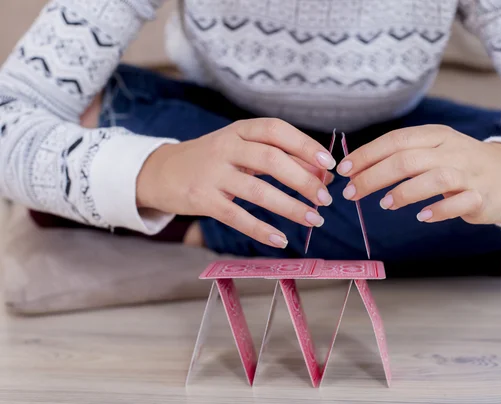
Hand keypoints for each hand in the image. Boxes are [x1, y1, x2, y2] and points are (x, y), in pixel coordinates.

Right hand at [136, 118, 335, 247]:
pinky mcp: (202, 199)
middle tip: (325, 199)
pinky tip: (281, 239)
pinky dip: (261, 229)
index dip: (304, 145)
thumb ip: (279, 157)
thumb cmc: (213, 160)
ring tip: (315, 220)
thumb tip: (322, 174)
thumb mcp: (242, 150)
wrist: (161, 172)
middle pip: (271, 160)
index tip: (328, 164)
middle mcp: (226, 147)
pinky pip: (236, 216)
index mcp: (240, 130)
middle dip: (303, 180)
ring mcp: (212, 174)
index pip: (276, 130)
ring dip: (290, 207)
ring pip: (257, 191)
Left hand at [336, 125, 500, 223]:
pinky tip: (423, 217)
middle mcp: (451, 150)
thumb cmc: (461, 164)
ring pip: (434, 177)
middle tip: (352, 193)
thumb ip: (402, 155)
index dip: (367, 155)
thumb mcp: (434, 150)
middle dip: (374, 176)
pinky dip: (440, 209)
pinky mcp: (482, 196)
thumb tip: (357, 168)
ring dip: (405, 191)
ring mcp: (469, 173)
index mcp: (435, 136)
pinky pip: (461, 202)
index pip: (395, 140)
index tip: (344, 170)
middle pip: (407, 159)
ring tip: (384, 204)